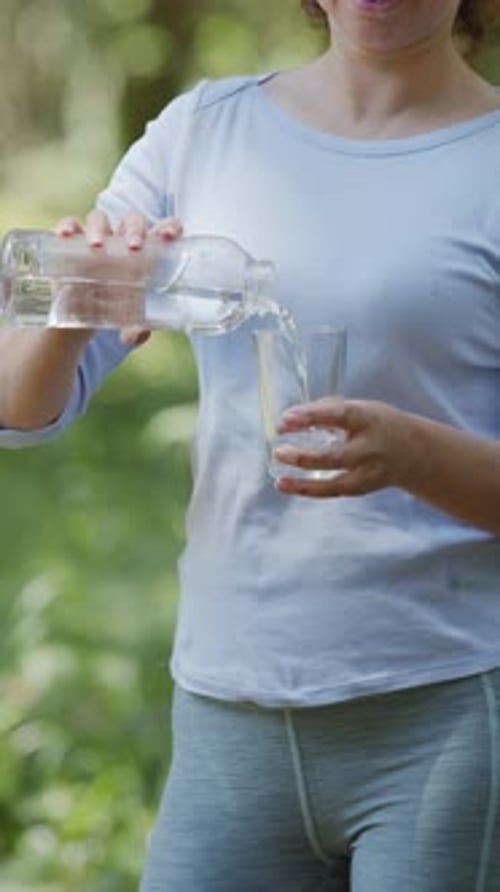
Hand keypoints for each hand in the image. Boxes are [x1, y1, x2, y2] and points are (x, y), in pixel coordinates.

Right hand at [55, 209, 182, 344]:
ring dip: (99, 228)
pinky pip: (70, 225)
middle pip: (132, 221)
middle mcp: (122, 239)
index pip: (163, 230)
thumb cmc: (117, 309)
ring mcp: (97, 238)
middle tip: (134, 248)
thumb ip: (136, 328)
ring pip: (99, 219)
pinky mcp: (72, 242)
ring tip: (97, 247)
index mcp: (146, 252)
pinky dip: (67, 226)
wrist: (82, 313)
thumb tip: (132, 335)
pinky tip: (66, 235)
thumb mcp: (129, 320)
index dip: (169, 227)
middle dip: (135, 230)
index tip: (168, 236)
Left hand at [274, 398, 426, 498]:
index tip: (286, 418)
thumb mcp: (362, 408)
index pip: (338, 416)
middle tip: (279, 450)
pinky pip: (333, 492)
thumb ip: (330, 410)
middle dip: (305, 456)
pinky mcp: (362, 488)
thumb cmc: (379, 424)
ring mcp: (367, 472)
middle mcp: (370, 448)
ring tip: (279, 479)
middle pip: (336, 457)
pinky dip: (309, 489)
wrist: (414, 452)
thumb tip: (294, 417)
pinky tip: (287, 485)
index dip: (311, 417)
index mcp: (368, 420)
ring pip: (334, 483)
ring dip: (303, 482)